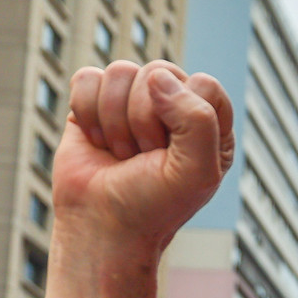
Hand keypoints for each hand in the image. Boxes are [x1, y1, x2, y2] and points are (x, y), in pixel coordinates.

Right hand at [57, 61, 232, 255]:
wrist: (103, 225)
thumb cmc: (155, 205)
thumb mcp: (197, 172)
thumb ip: (197, 120)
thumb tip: (157, 78)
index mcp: (210, 122)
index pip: (203, 84)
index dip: (183, 117)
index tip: (171, 154)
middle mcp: (174, 105)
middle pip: (159, 73)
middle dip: (145, 121)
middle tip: (144, 157)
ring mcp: (132, 100)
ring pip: (120, 72)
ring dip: (115, 122)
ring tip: (122, 153)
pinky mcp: (94, 100)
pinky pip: (87, 78)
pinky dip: (87, 114)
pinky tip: (98, 141)